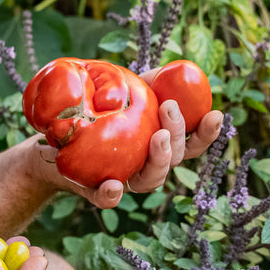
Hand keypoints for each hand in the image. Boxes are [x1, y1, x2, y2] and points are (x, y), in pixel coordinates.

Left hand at [36, 78, 224, 208]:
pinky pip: (106, 199)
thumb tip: (175, 70)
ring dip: (159, 160)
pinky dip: (112, 195)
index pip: (191, 143)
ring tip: (158, 136)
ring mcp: (125, 179)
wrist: (53, 134)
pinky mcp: (94, 190)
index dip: (207, 133)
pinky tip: (114, 184)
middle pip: (174, 159)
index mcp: (159, 144)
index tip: (216, 114)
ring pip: (151, 180)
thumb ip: (150, 82)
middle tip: (169, 108)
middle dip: (178, 134)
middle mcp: (147, 165)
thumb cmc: (98, 109)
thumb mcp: (124, 89)